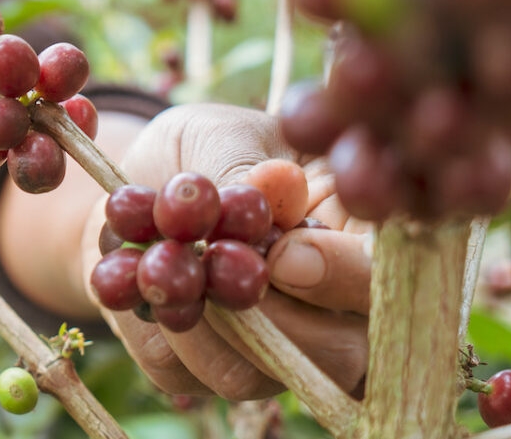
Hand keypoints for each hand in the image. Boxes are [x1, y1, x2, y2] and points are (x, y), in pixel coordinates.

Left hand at [81, 103, 371, 399]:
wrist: (126, 188)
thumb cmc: (197, 151)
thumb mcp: (219, 134)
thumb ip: (242, 164)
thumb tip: (269, 191)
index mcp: (355, 242)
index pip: (384, 280)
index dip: (345, 276)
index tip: (285, 252)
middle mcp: (328, 314)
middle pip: (340, 357)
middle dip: (272, 317)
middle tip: (210, 262)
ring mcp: (269, 354)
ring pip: (251, 377)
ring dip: (196, 319)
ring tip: (155, 260)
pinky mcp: (200, 371)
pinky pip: (182, 372)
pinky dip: (147, 322)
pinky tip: (129, 273)